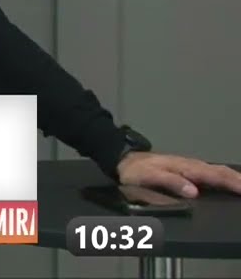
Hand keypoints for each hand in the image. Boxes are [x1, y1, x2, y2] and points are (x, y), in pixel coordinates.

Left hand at [117, 151, 240, 197]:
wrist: (122, 159)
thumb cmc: (136, 170)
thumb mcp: (150, 177)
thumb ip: (171, 183)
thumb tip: (194, 191)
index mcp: (184, 167)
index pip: (214, 175)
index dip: (231, 182)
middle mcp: (189, 165)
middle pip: (219, 171)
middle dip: (237, 179)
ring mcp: (188, 166)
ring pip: (215, 170)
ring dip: (232, 177)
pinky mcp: (184, 169)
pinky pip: (209, 171)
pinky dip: (222, 176)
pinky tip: (226, 180)